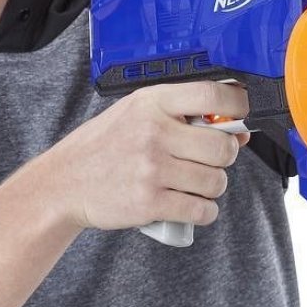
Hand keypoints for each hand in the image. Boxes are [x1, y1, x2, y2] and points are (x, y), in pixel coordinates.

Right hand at [48, 81, 250, 231]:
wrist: (64, 183)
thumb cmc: (104, 146)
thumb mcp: (136, 114)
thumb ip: (182, 116)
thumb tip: (238, 130)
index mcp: (152, 103)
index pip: (212, 94)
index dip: (239, 104)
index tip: (242, 115)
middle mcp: (153, 133)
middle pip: (223, 146)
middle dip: (225, 156)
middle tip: (210, 159)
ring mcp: (152, 169)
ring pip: (216, 182)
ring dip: (213, 186)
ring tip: (193, 183)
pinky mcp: (149, 203)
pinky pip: (201, 210)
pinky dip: (204, 211)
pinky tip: (191, 205)